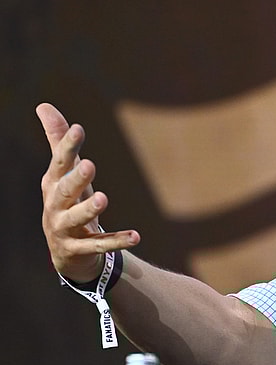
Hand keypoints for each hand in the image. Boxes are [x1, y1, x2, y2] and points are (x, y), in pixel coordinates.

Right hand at [38, 103, 139, 281]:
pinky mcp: (79, 249)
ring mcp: (65, 229)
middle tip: (90, 165)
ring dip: (89, 210)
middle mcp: (55, 206)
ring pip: (77, 219)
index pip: (59, 162)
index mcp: (53, 184)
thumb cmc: (68, 203)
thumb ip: (58, 142)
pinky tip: (136, 236)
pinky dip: (117, 241)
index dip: (67, 146)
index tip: (79, 128)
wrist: (66, 251)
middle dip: (76, 178)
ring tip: (104, 199)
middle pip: (64, 191)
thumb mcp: (64, 174)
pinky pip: (99, 245)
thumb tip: (43, 105)